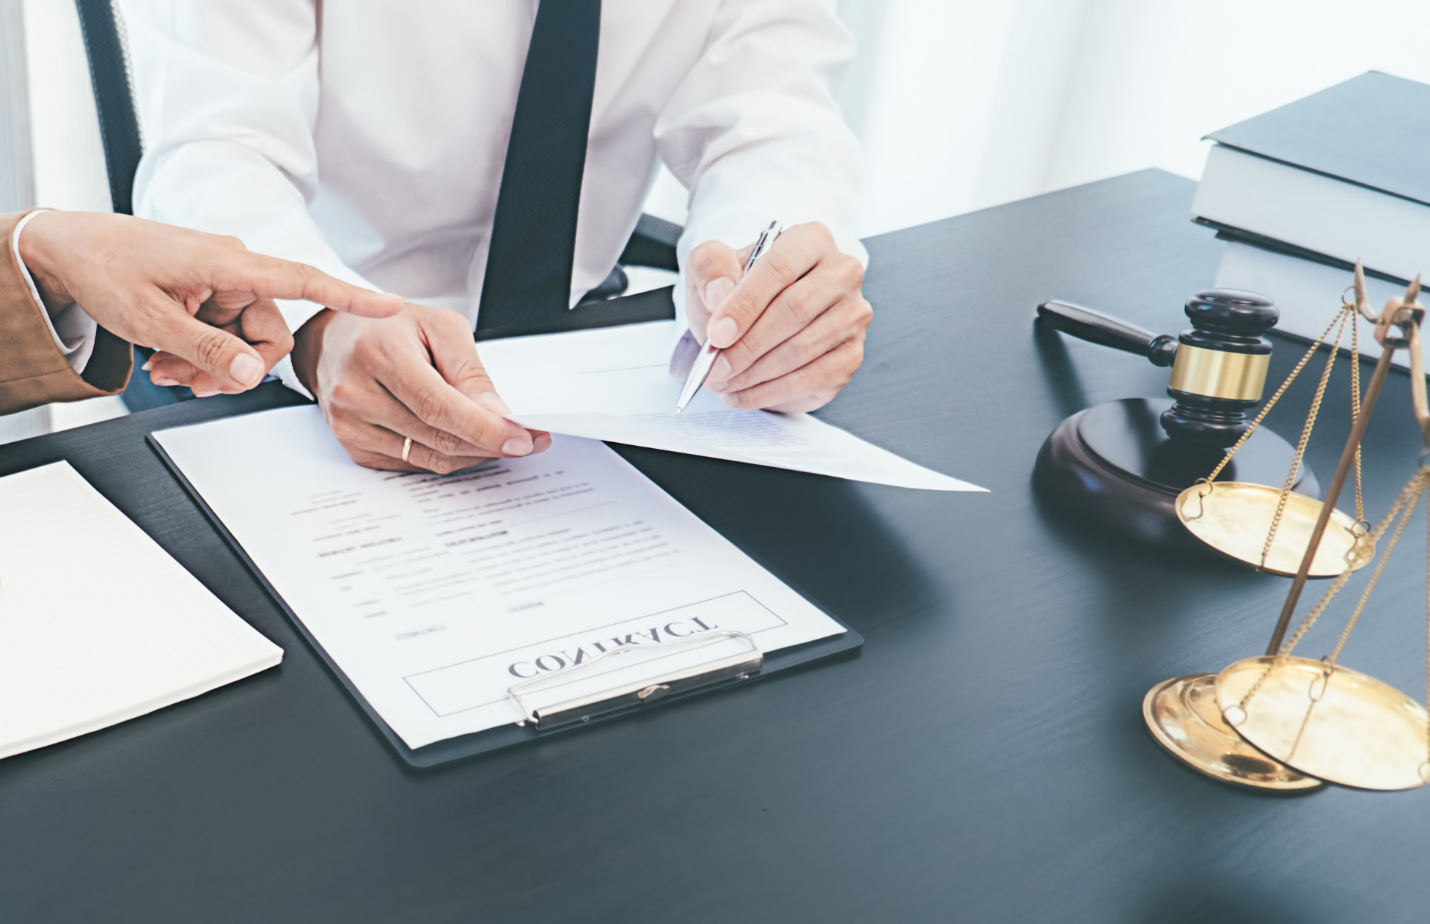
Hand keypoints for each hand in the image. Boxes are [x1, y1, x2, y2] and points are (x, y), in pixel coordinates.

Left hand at [17, 210, 402, 395]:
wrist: (68, 249)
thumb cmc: (106, 267)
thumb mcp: (152, 320)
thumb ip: (207, 350)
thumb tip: (253, 374)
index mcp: (230, 264)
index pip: (305, 280)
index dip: (351, 297)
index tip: (390, 307)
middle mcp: (235, 271)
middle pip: (268, 335)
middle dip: (236, 368)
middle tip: (191, 384)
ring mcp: (222, 284)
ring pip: (244, 342)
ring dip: (210, 365)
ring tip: (165, 372)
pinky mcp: (209, 295)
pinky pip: (224, 336)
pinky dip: (198, 354)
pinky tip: (165, 360)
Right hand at [291, 302, 550, 472]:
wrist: (333, 341)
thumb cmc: (388, 327)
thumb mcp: (438, 326)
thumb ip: (469, 370)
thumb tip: (498, 414)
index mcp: (378, 354)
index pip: (438, 406)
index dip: (484, 429)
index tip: (522, 440)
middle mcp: (355, 393)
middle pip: (437, 437)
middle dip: (490, 444)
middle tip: (526, 441)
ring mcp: (350, 425)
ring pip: (429, 457)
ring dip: (472, 453)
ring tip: (499, 438)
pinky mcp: (354, 446)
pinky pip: (413, 464)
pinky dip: (446, 456)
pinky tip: (463, 440)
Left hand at [684, 222, 870, 412]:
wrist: (756, 320)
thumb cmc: (737, 289)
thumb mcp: (711, 267)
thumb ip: (710, 268)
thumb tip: (720, 292)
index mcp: (810, 240)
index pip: (779, 269)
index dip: (745, 305)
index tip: (716, 334)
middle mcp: (842, 272)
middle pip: (795, 310)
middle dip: (748, 345)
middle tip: (715, 367)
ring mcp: (853, 315)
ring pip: (803, 349)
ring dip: (756, 373)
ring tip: (723, 382)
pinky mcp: (852, 354)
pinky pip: (812, 378)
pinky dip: (771, 392)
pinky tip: (743, 394)